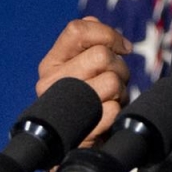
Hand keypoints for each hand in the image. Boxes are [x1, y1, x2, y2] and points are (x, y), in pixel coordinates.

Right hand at [36, 16, 131, 147]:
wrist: (78, 142)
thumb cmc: (89, 95)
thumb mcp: (84, 64)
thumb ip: (91, 40)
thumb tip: (108, 33)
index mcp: (51, 62)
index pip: (77, 29)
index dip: (108, 34)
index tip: (122, 47)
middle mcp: (49, 83)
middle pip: (102, 56)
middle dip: (119, 66)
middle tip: (114, 79)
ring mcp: (62, 107)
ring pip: (112, 81)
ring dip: (121, 89)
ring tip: (110, 97)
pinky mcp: (79, 131)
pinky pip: (114, 108)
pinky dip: (118, 110)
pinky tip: (107, 115)